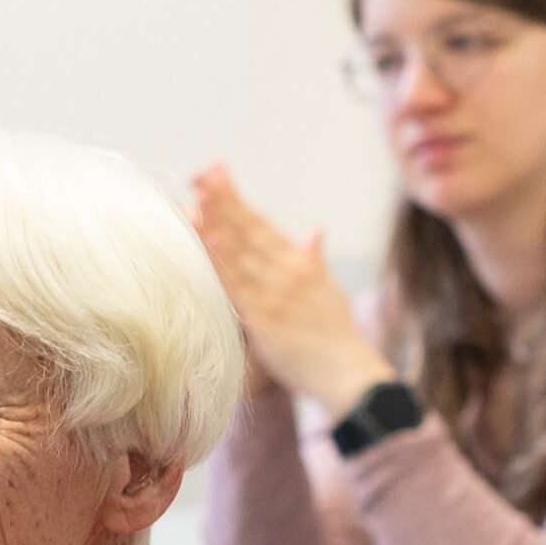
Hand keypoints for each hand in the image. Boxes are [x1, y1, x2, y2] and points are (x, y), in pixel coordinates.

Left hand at [190, 163, 396, 416]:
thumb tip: (315, 230)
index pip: (261, 223)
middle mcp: (288, 271)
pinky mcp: (266, 318)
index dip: (237, 198)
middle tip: (200, 171)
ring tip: (195, 196)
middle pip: (248, 229)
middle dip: (223, 199)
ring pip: (240, 252)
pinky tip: (209, 240)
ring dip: (216, 223)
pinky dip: (222, 263)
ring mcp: (277, 293)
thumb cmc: (335, 337)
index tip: (216, 173)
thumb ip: (315, 259)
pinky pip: (237, 287)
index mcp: (300, 263)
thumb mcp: (328, 290)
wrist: (350, 374)